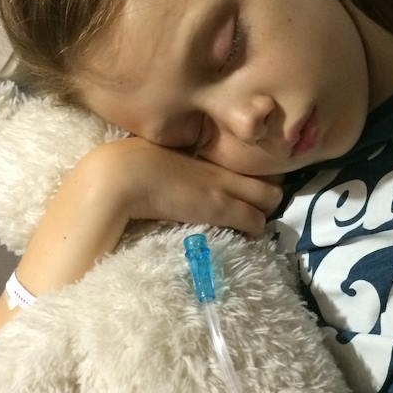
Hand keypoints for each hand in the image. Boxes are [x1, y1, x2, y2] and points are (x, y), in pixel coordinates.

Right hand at [87, 136, 283, 235]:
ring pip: (272, 200)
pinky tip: (243, 236)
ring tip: (249, 224)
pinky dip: (253, 230)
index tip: (251, 191)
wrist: (120, 175)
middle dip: (269, 197)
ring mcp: (223, 186)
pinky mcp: (219, 207)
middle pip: (271, 179)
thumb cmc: (128, 166)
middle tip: (257, 211)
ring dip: (263, 214)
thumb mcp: (160, 159)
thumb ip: (176, 164)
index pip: (252, 164)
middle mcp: (221, 168)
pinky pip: (255, 221)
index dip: (257, 179)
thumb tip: (172, 172)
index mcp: (207, 156)